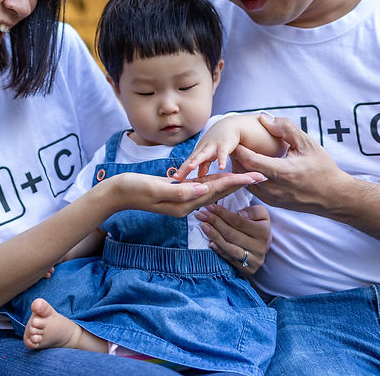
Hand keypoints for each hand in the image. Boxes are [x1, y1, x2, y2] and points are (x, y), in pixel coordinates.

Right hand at [104, 170, 264, 218]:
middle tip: (263, 175)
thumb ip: (178, 190)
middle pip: (220, 192)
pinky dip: (216, 184)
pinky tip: (224, 179)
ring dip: (232, 183)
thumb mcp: (154, 188)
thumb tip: (202, 190)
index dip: (238, 181)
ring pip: (213, 191)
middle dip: (242, 183)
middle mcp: (187, 204)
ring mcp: (182, 201)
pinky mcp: (178, 194)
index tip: (256, 176)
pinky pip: (202, 189)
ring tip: (250, 176)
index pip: (217, 190)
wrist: (116, 194)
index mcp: (184, 203)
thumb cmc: (132, 188)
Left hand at [181, 118, 244, 175]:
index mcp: (199, 152)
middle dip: (184, 168)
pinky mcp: (224, 145)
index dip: (181, 171)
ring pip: (203, 154)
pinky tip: (221, 168)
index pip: (188, 163)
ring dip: (196, 160)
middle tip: (176, 177)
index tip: (175, 179)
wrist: (230, 125)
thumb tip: (199, 176)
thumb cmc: (217, 142)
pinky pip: (222, 154)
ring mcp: (213, 146)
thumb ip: (205, 164)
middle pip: (192, 159)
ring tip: (190, 168)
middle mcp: (203, 149)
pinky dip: (222, 160)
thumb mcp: (210, 154)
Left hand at [196, 204, 269, 274]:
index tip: (209, 206)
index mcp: (263, 232)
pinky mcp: (247, 269)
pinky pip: (229, 259)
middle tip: (201, 214)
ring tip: (203, 226)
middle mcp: (259, 247)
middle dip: (214, 222)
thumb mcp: (261, 214)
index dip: (222, 213)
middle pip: (232, 234)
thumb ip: (253, 211)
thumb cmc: (258, 226)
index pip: (238, 221)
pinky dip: (219, 251)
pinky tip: (210, 243)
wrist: (263, 246)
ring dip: (214, 236)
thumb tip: (240, 214)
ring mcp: (253, 260)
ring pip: (230, 248)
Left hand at [229, 115, 352, 213]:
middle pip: (243, 172)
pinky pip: (253, 189)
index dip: (239, 149)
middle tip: (233, 143)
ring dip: (241, 168)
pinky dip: (248, 177)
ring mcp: (273, 199)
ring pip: (245, 182)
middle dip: (236, 157)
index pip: (250, 161)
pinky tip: (251, 166)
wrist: (334, 196)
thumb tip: (264, 118)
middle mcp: (275, 189)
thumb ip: (286, 129)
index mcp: (283, 173)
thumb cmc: (322, 168)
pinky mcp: (273, 203)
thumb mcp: (308, 144)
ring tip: (241, 153)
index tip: (236, 137)